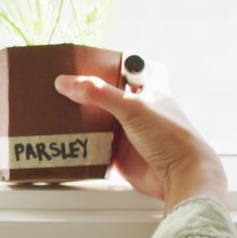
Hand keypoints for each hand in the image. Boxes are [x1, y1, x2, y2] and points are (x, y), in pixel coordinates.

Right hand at [54, 67, 226, 211]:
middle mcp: (139, 109)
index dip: (121, 62)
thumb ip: (99, 93)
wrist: (179, 177)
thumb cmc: (171, 138)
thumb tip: (65, 82)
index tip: (97, 59)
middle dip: (89, 90)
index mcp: (150, 90)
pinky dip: (82, 142)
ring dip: (82, 117)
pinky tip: (66, 136)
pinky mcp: (119, 153)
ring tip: (57, 107)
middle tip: (66, 83)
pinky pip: (95, 144)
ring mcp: (128, 132)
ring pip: (100, 119)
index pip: (137, 68)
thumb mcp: (133, 107)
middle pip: (110, 93)